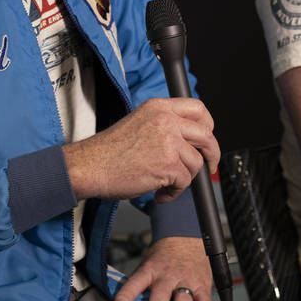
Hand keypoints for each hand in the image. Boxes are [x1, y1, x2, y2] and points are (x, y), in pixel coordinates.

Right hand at [62, 97, 218, 202]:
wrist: (89, 166)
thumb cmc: (108, 151)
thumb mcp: (139, 123)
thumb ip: (164, 125)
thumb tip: (189, 140)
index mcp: (159, 107)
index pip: (198, 109)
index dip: (208, 126)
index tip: (207, 140)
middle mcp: (165, 120)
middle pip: (206, 135)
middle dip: (211, 155)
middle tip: (208, 166)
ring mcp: (168, 141)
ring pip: (195, 163)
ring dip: (183, 179)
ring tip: (165, 184)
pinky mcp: (168, 164)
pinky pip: (185, 182)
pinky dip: (174, 192)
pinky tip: (159, 192)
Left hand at [113, 236, 213, 300]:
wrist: (186, 237)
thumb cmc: (162, 257)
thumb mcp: (148, 265)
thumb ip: (141, 286)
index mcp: (150, 270)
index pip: (137, 281)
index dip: (128, 292)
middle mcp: (168, 276)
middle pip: (161, 295)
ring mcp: (186, 281)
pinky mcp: (202, 286)